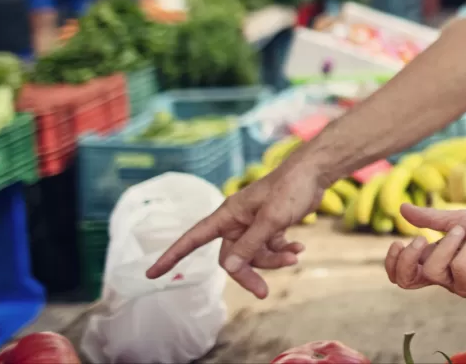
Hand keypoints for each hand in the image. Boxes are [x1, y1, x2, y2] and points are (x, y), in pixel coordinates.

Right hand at [145, 161, 320, 297]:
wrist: (314, 172)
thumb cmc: (289, 189)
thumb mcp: (270, 220)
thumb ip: (250, 245)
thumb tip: (228, 268)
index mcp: (228, 215)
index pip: (193, 238)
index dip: (172, 255)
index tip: (151, 273)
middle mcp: (238, 221)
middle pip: (233, 257)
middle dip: (249, 273)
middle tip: (264, 292)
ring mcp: (255, 224)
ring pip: (255, 254)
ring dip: (274, 260)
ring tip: (295, 255)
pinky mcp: (271, 225)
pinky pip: (271, 246)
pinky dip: (284, 250)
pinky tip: (299, 248)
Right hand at [385, 205, 465, 296]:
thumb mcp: (455, 218)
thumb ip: (428, 218)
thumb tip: (401, 208)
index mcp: (433, 260)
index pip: (401, 275)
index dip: (392, 263)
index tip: (398, 242)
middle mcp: (442, 275)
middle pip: (406, 282)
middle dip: (407, 260)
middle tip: (421, 239)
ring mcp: (456, 282)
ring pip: (432, 271)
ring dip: (447, 244)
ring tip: (464, 231)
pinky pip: (459, 269)